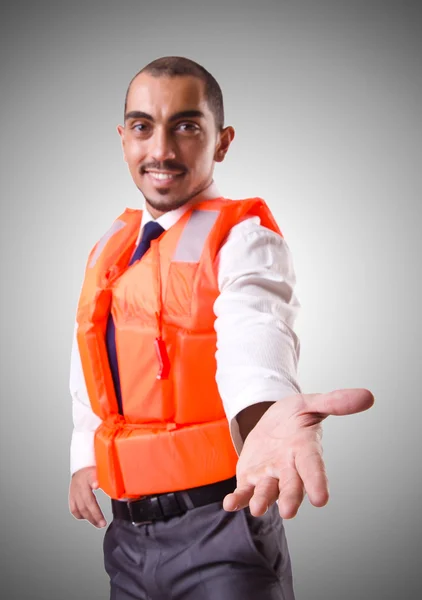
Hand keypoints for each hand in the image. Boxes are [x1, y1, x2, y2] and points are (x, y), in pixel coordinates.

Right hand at [69, 466, 106, 527]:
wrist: (80, 471)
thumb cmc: (91, 472)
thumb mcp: (100, 471)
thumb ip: (105, 476)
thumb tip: (111, 484)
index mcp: (88, 476)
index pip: (91, 478)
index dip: (94, 482)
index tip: (96, 485)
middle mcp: (80, 485)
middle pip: (86, 501)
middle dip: (95, 514)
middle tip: (102, 522)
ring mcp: (74, 492)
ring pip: (80, 508)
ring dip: (89, 518)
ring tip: (98, 524)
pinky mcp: (71, 498)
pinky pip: (74, 510)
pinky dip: (80, 516)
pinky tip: (88, 518)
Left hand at [223, 388, 373, 518]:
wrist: (270, 420)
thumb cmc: (295, 416)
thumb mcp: (311, 403)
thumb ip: (335, 402)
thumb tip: (368, 396)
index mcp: (305, 451)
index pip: (313, 467)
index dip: (317, 482)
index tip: (322, 499)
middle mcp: (289, 469)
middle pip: (291, 486)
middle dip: (290, 498)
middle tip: (289, 511)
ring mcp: (269, 476)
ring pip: (267, 492)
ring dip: (263, 501)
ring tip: (258, 509)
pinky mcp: (250, 478)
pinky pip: (244, 492)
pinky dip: (238, 499)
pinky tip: (230, 504)